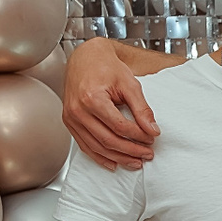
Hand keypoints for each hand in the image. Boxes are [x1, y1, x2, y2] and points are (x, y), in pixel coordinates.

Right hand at [64, 38, 158, 169]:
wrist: (85, 58)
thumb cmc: (105, 67)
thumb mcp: (129, 83)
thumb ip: (142, 108)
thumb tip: (152, 130)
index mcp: (92, 98)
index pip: (120, 126)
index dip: (138, 136)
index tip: (152, 139)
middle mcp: (78, 110)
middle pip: (108, 140)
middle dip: (130, 151)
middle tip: (147, 154)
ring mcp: (71, 118)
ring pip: (96, 147)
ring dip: (118, 157)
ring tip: (135, 162)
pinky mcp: (69, 122)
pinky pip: (84, 145)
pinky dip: (100, 156)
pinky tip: (114, 162)